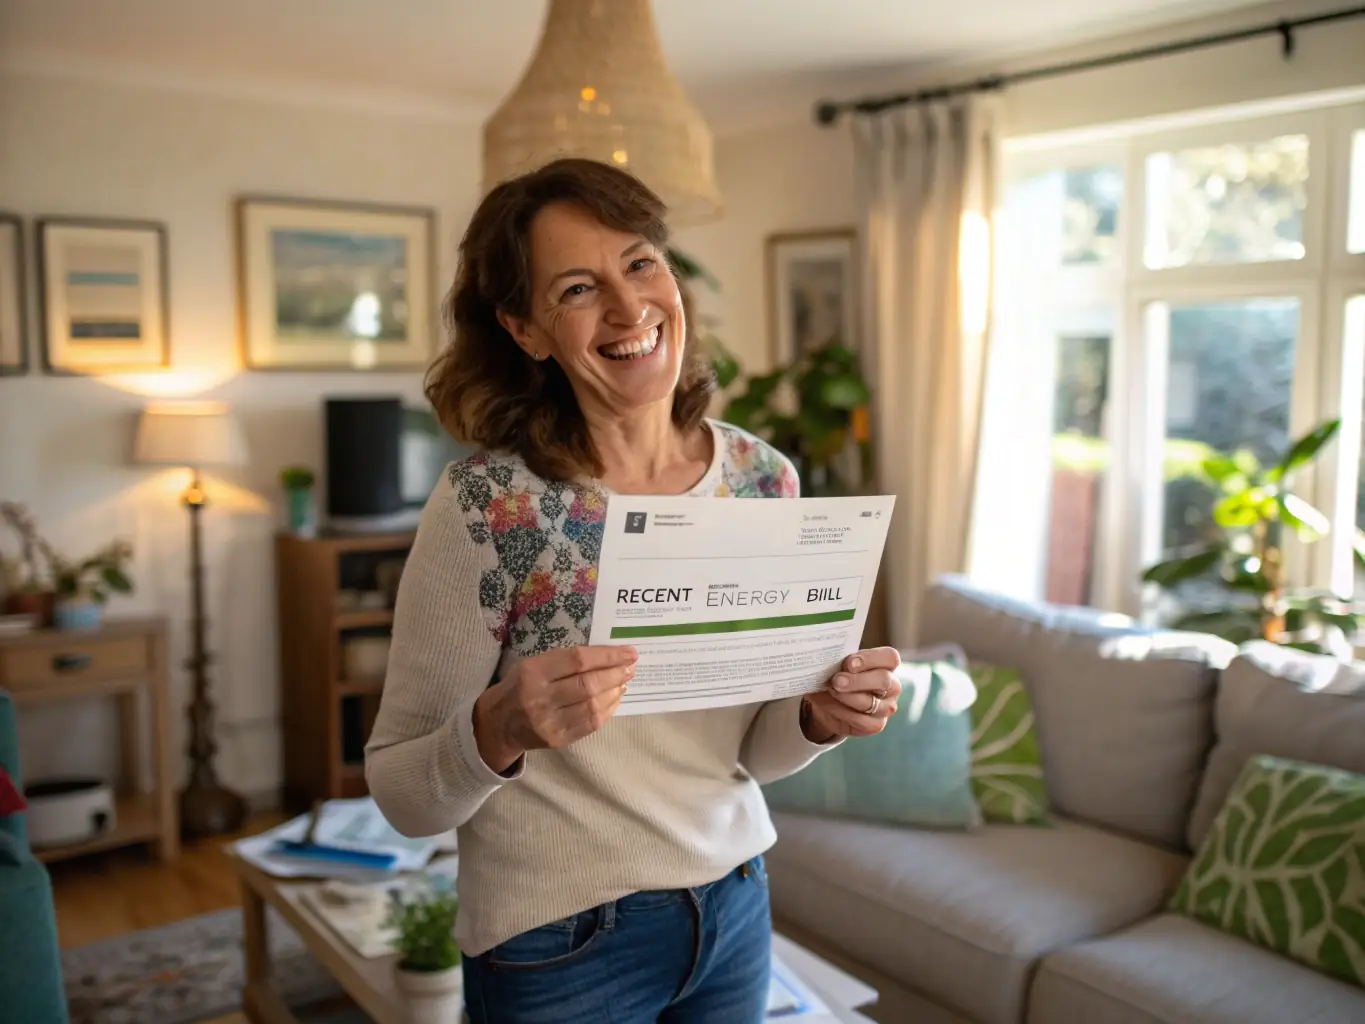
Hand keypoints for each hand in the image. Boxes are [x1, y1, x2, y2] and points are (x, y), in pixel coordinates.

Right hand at [473, 646, 636, 771]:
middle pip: (588, 684)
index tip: (628, 652)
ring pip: (592, 706)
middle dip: (615, 674)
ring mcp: (549, 722)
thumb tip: (607, 656)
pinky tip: (614, 699)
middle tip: (631, 667)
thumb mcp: (533, 664)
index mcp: (533, 672)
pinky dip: (608, 710)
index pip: (578, 660)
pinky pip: (590, 724)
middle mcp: (540, 697)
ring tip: (624, 682)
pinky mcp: (557, 739)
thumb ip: (565, 660)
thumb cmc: (520, 686)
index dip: (607, 656)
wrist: (498, 723)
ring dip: (614, 692)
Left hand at [802, 647, 900, 742]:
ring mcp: (886, 707)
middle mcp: (892, 686)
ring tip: (830, 691)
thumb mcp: (837, 664)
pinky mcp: (876, 724)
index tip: (848, 663)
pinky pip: (861, 720)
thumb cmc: (837, 675)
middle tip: (836, 680)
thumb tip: (827, 658)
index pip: (890, 657)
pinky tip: (830, 705)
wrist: (827, 700)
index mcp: (887, 665)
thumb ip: (838, 659)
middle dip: (857, 681)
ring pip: (870, 702)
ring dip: (847, 697)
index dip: (870, 659)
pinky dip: (842, 712)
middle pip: (884, 680)